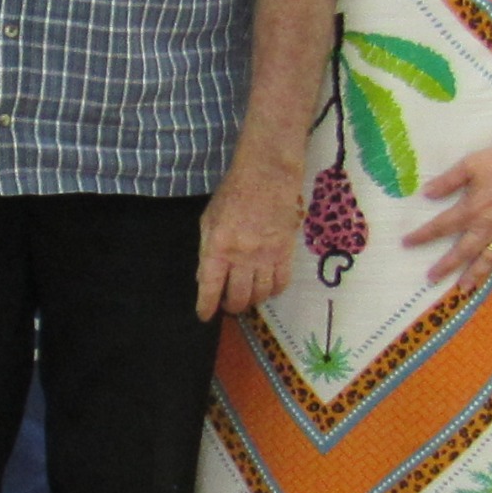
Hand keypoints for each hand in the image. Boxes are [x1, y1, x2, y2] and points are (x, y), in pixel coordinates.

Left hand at [194, 163, 301, 318]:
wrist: (268, 176)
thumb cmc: (233, 194)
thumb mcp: (209, 220)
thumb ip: (207, 251)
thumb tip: (205, 279)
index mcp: (218, 247)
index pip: (210, 287)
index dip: (206, 306)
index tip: (205, 316)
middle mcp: (241, 256)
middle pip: (238, 297)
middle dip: (231, 307)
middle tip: (228, 306)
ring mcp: (266, 256)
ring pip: (260, 294)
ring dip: (252, 301)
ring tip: (247, 297)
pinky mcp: (286, 252)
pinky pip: (282, 283)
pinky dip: (274, 291)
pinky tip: (267, 288)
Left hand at [407, 136, 491, 285]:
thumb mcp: (469, 165)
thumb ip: (447, 181)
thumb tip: (426, 194)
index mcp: (472, 209)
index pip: (441, 226)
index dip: (423, 236)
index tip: (406, 243)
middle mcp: (487, 225)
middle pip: (463, 251)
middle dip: (446, 266)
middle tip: (431, 278)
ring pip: (487, 259)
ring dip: (475, 275)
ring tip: (463, 288)